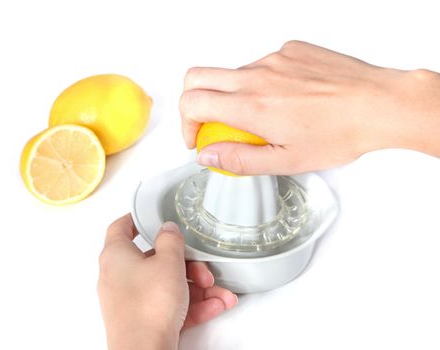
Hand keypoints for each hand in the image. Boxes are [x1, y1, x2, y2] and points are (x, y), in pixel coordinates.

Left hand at [98, 214, 237, 349]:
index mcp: (116, 256)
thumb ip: (170, 240)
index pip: (120, 228)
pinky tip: (215, 305)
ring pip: (167, 285)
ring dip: (196, 288)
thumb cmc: (148, 306)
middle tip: (203, 271)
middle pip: (155, 260)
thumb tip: (168, 229)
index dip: (136, 220)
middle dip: (187, 265)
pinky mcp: (144, 320)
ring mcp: (131, 300)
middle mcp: (119, 277)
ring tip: (218, 293)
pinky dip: (192, 305)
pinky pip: (169, 306)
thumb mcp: (168, 263)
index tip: (152, 218)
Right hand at [180, 40, 439, 174]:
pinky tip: (286, 98)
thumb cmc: (340, 133)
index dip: (185, 124)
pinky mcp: (290, 49)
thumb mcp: (286, 161)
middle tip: (209, 122)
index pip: (192, 102)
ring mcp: (273, 59)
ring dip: (233, 94)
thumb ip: (239, 160)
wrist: (379, 104)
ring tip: (263, 116)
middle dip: (192, 101)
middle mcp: (257, 76)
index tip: (198, 138)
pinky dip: (261, 81)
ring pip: (232, 73)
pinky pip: (261, 64)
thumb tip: (207, 156)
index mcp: (251, 106)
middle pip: (197, 76)